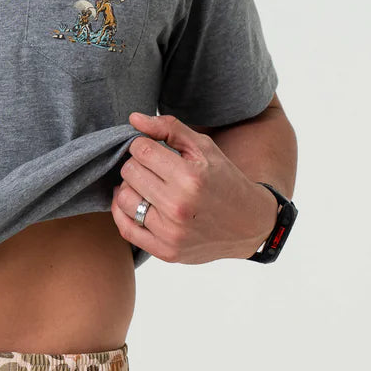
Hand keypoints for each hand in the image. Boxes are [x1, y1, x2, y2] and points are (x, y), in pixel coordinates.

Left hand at [111, 111, 278, 263]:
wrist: (248, 224)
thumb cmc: (224, 181)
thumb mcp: (204, 148)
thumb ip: (169, 129)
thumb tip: (133, 119)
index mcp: (190, 176)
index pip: (142, 151)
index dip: (141, 145)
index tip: (148, 149)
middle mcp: (178, 206)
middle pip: (130, 173)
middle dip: (136, 165)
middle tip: (149, 167)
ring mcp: (170, 232)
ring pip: (125, 200)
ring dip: (129, 188)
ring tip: (143, 185)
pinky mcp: (165, 252)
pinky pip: (126, 229)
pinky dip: (122, 213)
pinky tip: (132, 202)